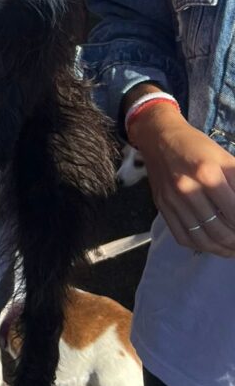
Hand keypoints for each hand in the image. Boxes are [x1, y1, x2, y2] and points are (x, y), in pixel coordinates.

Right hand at [130, 105, 234, 257]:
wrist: (158, 136)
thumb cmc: (196, 145)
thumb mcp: (224, 157)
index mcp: (208, 173)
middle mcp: (188, 189)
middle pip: (221, 231)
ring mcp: (172, 200)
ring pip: (203, 239)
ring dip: (223, 249)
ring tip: (232, 248)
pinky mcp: (162, 206)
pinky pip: (183, 237)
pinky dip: (201, 246)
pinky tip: (212, 244)